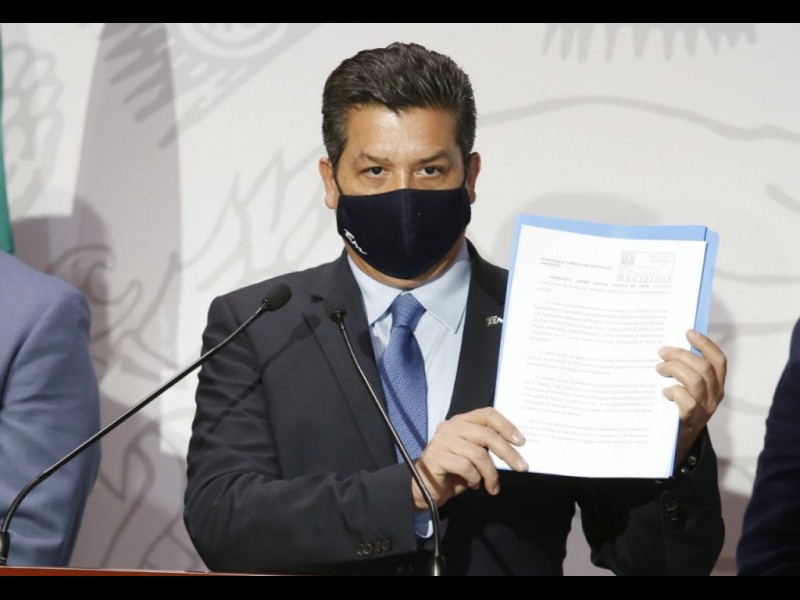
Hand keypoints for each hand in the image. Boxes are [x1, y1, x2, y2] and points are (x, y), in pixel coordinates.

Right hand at [411, 407, 527, 509]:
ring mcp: (442, 441)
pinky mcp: (436, 457)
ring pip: (478, 454)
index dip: (506, 426)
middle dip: (507, 452)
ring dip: (490, 474)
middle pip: (486, 434)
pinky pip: (466, 467)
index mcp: (462, 421)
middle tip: (522, 468)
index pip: (487, 414)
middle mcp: (451, 426)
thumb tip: (516, 449)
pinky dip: (474, 479)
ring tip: (491, 486)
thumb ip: (487, 447)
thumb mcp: (474, 455)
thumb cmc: (454, 471)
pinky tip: (473, 485)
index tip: (521, 441)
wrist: (426, 489)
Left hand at [656, 330, 725, 463]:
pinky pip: (685, 399)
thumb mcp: (689, 388)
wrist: (679, 439)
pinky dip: (672, 391)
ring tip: (659, 369)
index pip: (718, 360)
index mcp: (717, 384)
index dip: (705, 344)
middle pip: (703, 367)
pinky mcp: (691, 418)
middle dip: (680, 355)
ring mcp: (705, 407)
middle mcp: (715, 395)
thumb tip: (669, 348)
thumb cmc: (681, 406)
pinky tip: (664, 391)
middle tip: (662, 352)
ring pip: (694, 380)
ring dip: (673, 369)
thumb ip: (686, 370)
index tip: (688, 332)